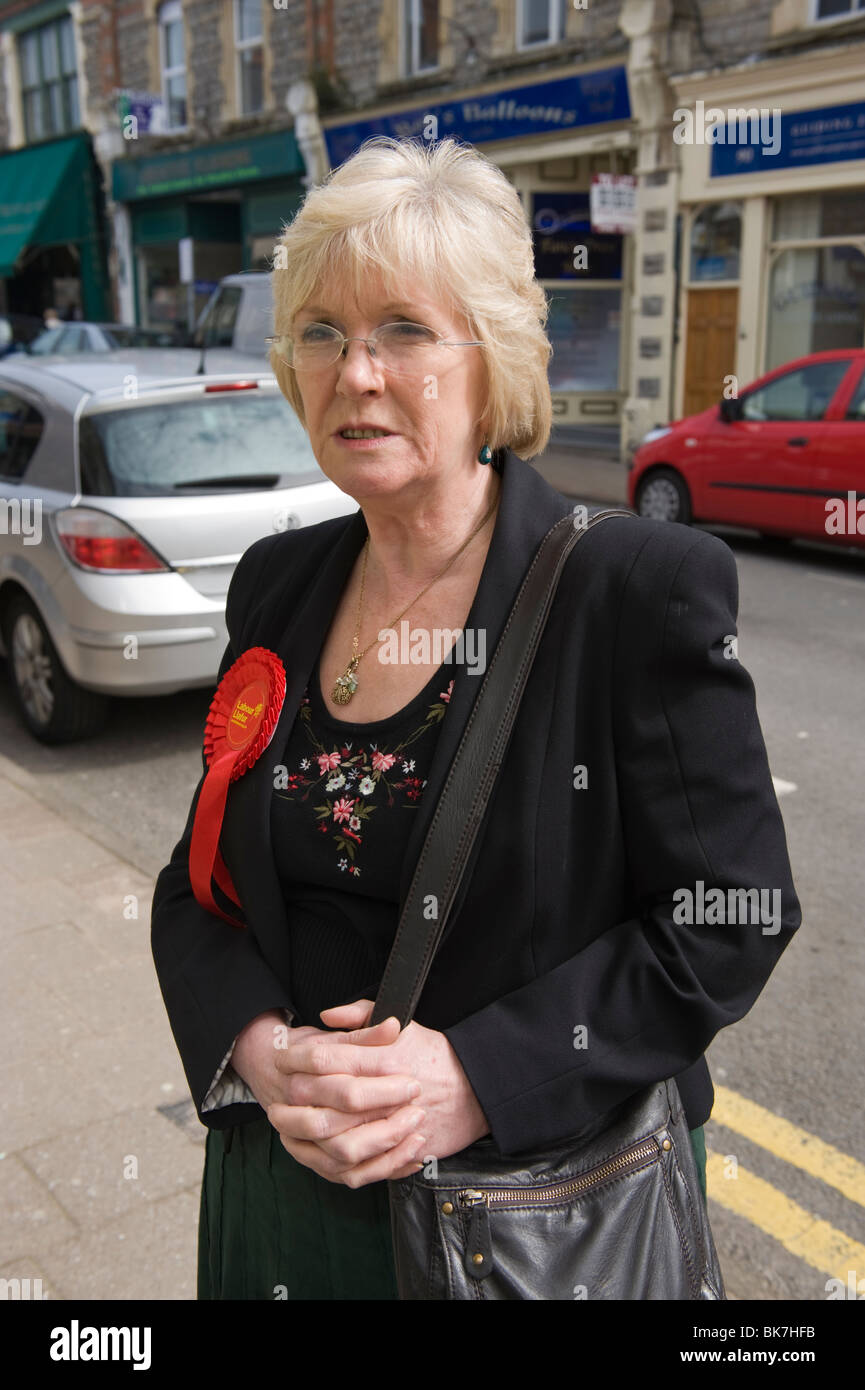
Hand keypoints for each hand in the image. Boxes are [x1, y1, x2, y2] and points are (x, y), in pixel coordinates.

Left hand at [266, 999, 490, 1187]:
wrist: (475, 1089)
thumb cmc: (434, 1055)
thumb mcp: (404, 1023)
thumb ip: (363, 1016)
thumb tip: (328, 1016)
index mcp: (382, 1060)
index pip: (326, 1060)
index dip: (297, 1061)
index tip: (281, 1060)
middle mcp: (385, 1095)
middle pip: (325, 1104)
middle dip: (295, 1104)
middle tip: (277, 1100)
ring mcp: (393, 1128)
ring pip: (337, 1144)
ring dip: (307, 1137)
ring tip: (287, 1128)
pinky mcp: (398, 1154)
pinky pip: (359, 1169)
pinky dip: (333, 1164)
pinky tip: (316, 1151)